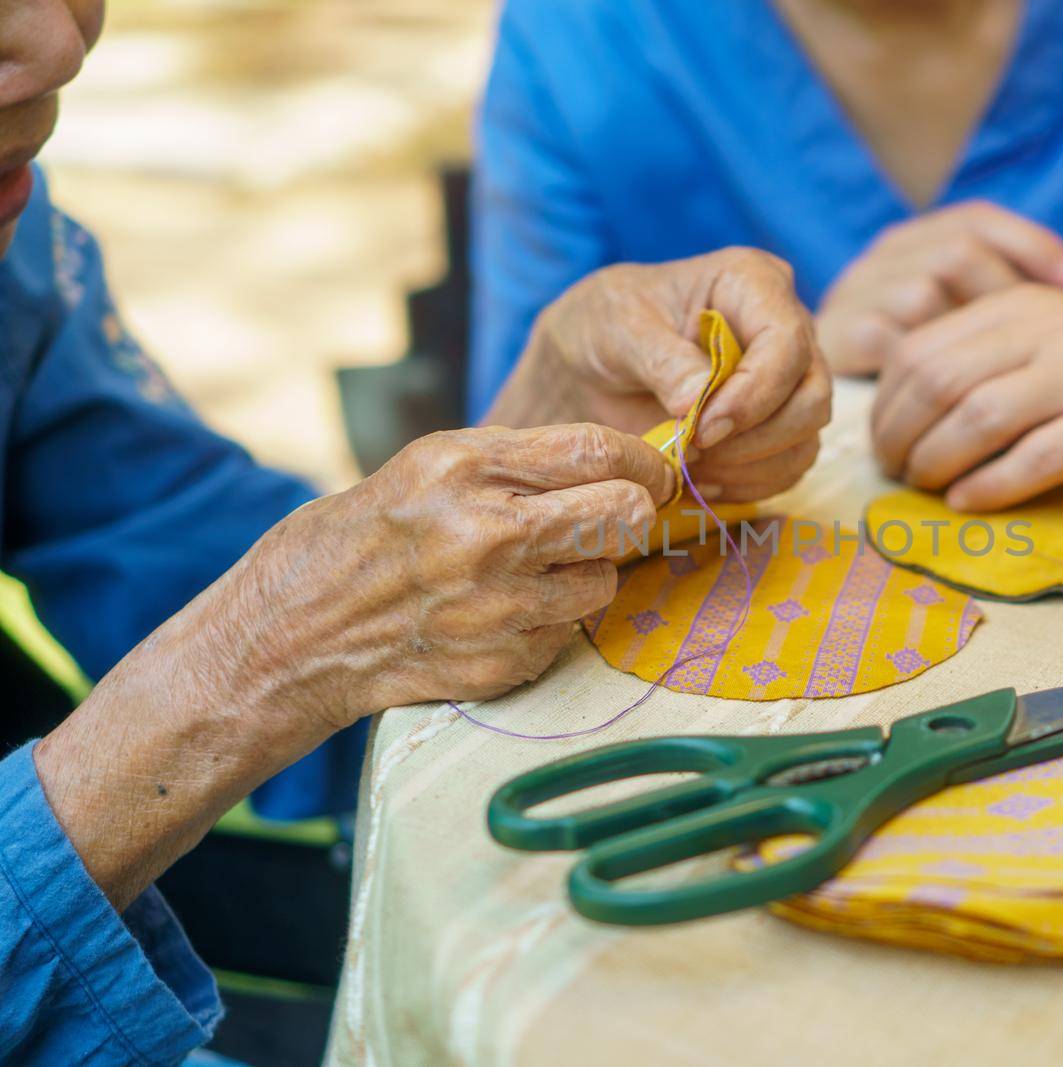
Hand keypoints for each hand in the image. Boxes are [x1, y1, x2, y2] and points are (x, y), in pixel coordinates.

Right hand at [204, 423, 677, 730]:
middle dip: (631, 515)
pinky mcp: (502, 663)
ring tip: (536, 571)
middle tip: (616, 519)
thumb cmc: (371, 533)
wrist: (296, 631)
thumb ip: (521, 461)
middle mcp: (487, 535)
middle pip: (623, 517)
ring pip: (605, 581)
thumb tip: (621, 464)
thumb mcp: (432, 466)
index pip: (597, 452)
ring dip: (586, 574)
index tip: (655, 473)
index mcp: (466, 469)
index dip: (644, 462)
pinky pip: (568, 633)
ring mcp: (497, 606)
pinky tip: (502, 613)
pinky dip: (549, 622)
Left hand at [486, 248, 831, 502]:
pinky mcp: (780, 426)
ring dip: (751, 467)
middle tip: (695, 450)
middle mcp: (786, 329)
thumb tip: (698, 401)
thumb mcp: (618, 329)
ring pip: (806, 438)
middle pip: (812, 396)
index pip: (786, 342)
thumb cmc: (606, 326)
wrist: (592, 365)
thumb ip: (660, 359)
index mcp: (754, 283)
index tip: (703, 427)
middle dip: (757, 437)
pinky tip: (702, 478)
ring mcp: (789, 381)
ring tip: (691, 465)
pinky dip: (748, 484)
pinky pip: (789, 468)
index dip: (754, 393)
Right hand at [816, 201, 1062, 376]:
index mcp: (911, 242)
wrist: (810, 393)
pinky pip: (893, 343)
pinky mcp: (837, 337)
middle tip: (1032, 343)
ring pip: (924, 294)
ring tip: (993, 377)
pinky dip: (929, 371)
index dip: (1030, 243)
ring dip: (962, 340)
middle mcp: (880, 258)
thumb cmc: (915, 367)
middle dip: (999, 294)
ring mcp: (853, 294)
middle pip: (955, 252)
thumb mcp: (957, 320)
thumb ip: (996, 296)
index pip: (976, 219)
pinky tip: (955, 401)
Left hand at [870, 285, 1062, 510]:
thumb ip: (986, 354)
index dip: (886, 404)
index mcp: (1019, 305)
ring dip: (938, 464)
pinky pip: (1035, 459)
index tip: (882, 441)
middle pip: (940, 385)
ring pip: (979, 420)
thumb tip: (904, 413)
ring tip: (927, 488)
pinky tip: (970, 501)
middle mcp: (1048, 331)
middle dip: (902, 437)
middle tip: (896, 472)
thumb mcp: (1048, 330)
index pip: (921, 351)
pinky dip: (990, 487)